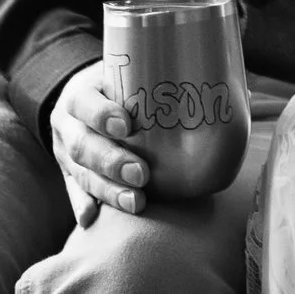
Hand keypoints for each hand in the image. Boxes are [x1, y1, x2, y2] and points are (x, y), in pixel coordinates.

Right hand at [48, 65, 148, 227]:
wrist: (81, 100)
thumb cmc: (118, 85)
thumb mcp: (126, 74)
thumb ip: (157, 83)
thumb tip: (231, 92)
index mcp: (80, 94)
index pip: (84, 103)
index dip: (102, 115)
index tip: (127, 125)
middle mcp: (67, 125)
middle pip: (81, 145)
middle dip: (111, 162)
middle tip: (141, 173)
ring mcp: (64, 152)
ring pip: (80, 174)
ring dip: (107, 190)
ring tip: (135, 201)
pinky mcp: (67, 174)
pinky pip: (72, 192)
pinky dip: (82, 205)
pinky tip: (93, 219)